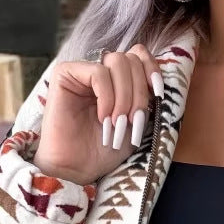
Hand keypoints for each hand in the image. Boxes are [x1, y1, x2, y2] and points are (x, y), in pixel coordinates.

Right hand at [32, 44, 164, 185]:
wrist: (78, 168)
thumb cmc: (106, 150)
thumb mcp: (136, 123)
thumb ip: (146, 98)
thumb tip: (157, 80)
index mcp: (117, 80)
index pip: (139, 55)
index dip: (152, 70)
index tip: (158, 95)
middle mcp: (100, 70)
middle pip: (131, 59)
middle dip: (138, 93)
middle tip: (132, 122)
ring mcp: (82, 70)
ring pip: (117, 62)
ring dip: (124, 97)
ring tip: (117, 124)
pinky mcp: (65, 73)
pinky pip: (98, 73)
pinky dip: (107, 98)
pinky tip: (103, 118)